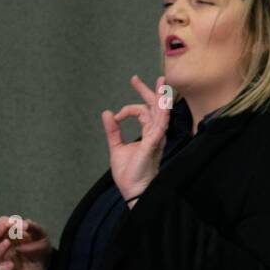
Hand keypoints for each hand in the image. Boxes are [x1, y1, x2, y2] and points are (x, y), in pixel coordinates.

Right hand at [0, 214, 52, 269]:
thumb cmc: (39, 248)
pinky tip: (11, 265)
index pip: (0, 223)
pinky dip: (4, 268)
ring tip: (8, 243)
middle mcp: (3, 244)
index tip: (15, 222)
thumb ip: (34, 227)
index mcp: (9, 232)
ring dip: (0, 247)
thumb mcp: (41, 235)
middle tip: (6, 227)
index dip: (5, 221)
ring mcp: (3, 258)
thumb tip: (25, 222)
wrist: (46, 267)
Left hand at [101, 74, 169, 201]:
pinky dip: (161, 115)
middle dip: (148, 91)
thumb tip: (107, 113)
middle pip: (154, 108)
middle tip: (136, 78)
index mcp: (148, 134)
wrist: (133, 190)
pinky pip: (159, 127)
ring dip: (160, 99)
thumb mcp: (116, 147)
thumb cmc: (129, 173)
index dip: (129, 108)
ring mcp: (156, 139)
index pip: (144, 112)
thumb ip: (113, 131)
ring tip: (161, 84)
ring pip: (160, 114)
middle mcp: (155, 134)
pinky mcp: (153, 145)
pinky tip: (162, 105)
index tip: (116, 115)